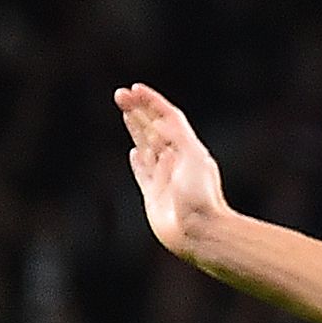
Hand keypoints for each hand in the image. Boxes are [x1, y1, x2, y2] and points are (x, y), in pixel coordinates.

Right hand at [114, 83, 228, 258]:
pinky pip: (144, 173)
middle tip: (120, 94)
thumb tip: (157, 123)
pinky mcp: (155, 196)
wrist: (200, 234)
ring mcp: (165, 178)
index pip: (168, 118)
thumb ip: (177, 137)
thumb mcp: (193, 159)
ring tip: (126, 112)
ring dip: (137, 128)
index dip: (152, 102)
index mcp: (189, 150)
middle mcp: (177, 162)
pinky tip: (134, 152)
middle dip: (139, 110)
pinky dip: (139, 161)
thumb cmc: (201, 198)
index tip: (134, 88)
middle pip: (154, 128)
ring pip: (148, 146)